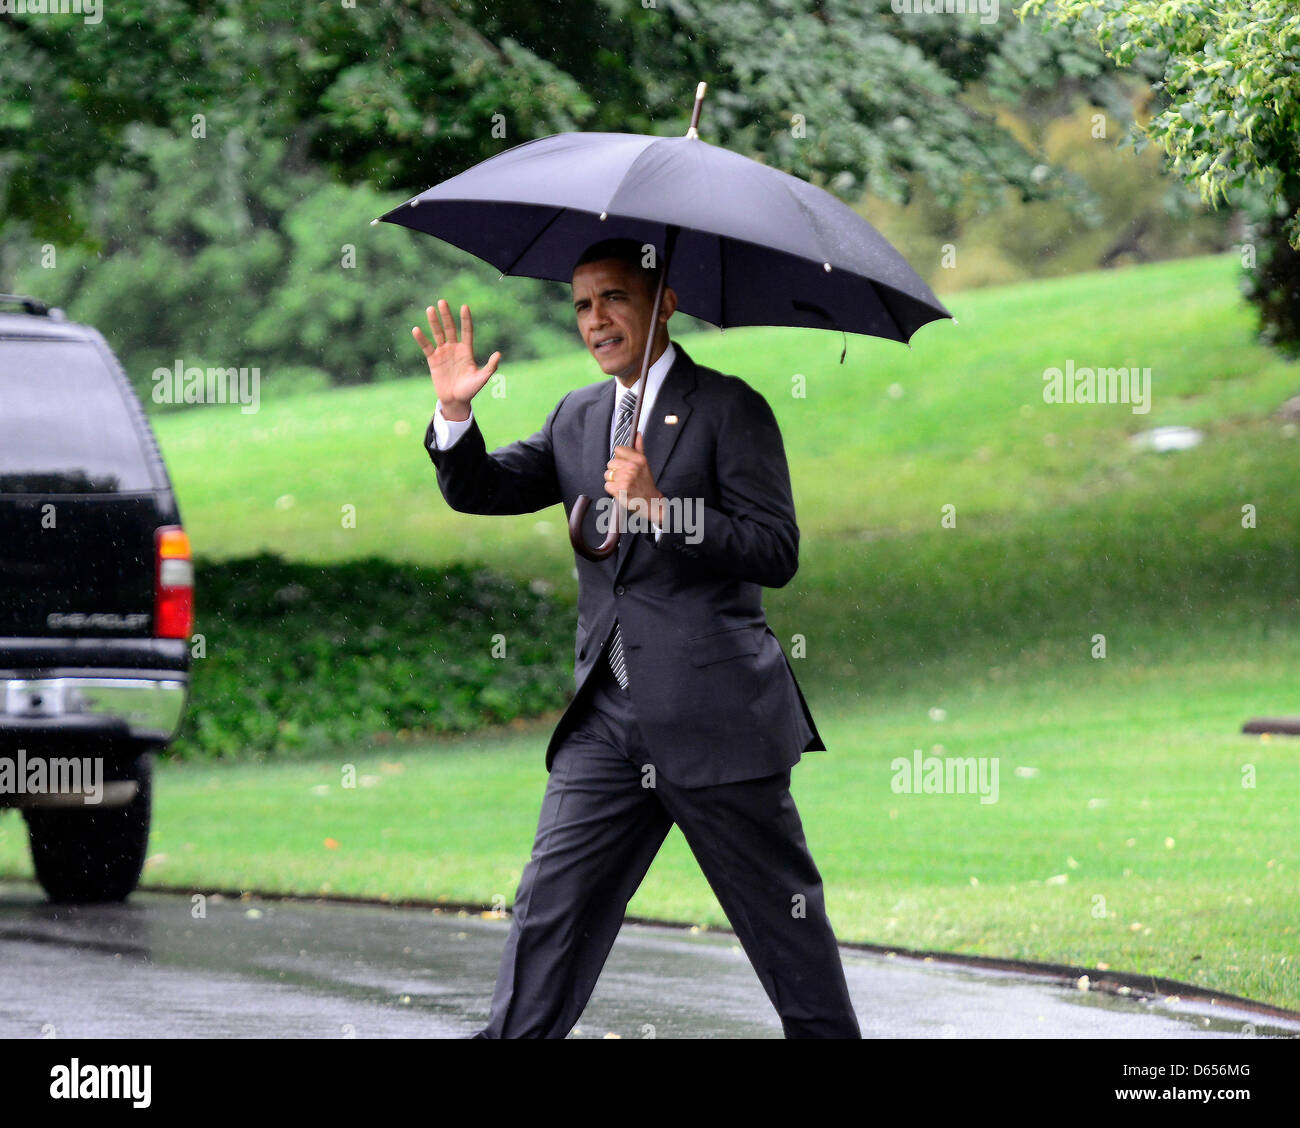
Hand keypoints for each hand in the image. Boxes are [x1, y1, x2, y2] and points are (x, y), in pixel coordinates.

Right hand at [412, 300, 499, 419]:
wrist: (455, 400)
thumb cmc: (470, 390)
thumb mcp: (481, 379)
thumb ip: (490, 367)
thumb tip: (498, 354)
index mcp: (467, 351)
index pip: (466, 331)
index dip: (465, 319)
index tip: (464, 306)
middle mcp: (455, 348)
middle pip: (450, 328)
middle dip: (446, 315)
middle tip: (442, 301)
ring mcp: (443, 353)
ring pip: (438, 334)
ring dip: (434, 322)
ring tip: (430, 309)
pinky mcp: (433, 360)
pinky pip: (426, 347)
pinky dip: (421, 339)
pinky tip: (416, 329)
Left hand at [604, 431, 664, 521]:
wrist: (650, 501)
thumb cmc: (645, 482)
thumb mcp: (644, 463)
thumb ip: (639, 448)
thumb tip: (637, 434)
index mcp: (639, 459)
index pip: (618, 450)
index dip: (619, 457)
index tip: (624, 463)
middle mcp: (632, 468)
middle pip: (610, 463)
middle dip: (615, 470)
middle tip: (624, 476)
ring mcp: (626, 479)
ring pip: (608, 474)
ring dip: (613, 481)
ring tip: (623, 484)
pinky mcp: (620, 490)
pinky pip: (607, 485)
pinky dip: (612, 489)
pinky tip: (620, 490)